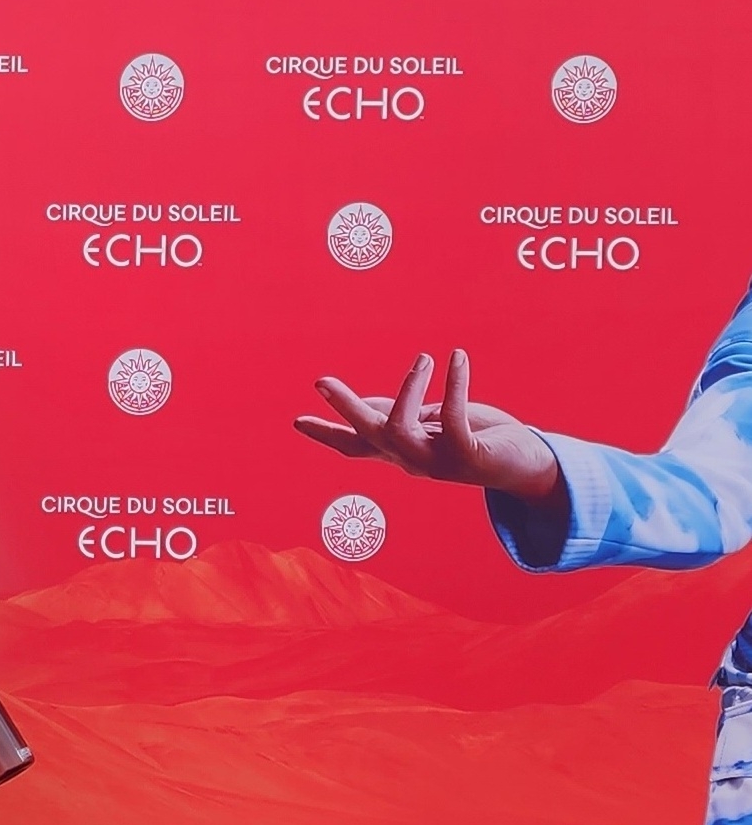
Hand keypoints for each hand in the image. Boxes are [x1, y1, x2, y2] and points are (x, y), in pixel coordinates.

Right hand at [295, 350, 561, 501]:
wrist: (528, 467)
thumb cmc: (481, 439)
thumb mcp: (435, 423)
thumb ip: (405, 413)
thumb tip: (371, 402)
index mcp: (401, 452)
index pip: (354, 446)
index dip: (324, 433)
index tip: (296, 420)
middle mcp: (411, 460)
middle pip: (366, 436)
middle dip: (342, 408)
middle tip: (321, 380)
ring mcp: (436, 461)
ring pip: (398, 429)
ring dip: (406, 390)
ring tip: (422, 358)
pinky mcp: (466, 455)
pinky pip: (453, 417)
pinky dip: (454, 384)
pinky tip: (456, 357)